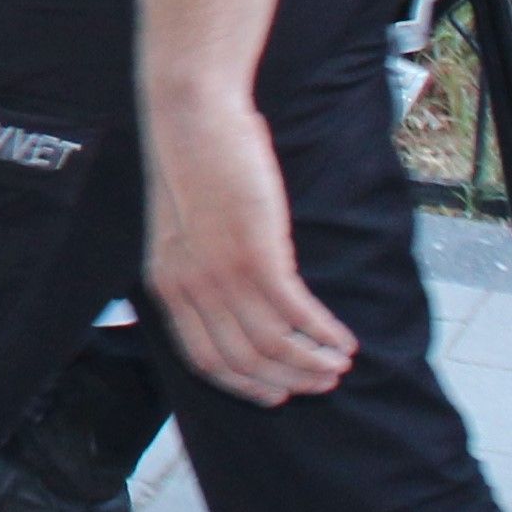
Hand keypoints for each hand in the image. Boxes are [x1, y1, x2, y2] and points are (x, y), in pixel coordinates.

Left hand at [141, 85, 351, 406]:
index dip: (244, 385)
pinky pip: (297, 313)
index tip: (275, 395)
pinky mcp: (257, 254)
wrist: (191, 116)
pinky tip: (344, 339)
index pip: (204, 359)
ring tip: (338, 364)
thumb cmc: (192, 165)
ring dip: (312, 363)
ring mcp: (222, 273)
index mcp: (167, 285)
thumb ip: (197, 267)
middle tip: (321, 383)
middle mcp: (190, 287)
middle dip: (287, 381)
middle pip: (243, 361)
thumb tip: (231, 299)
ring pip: (274, 345)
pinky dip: (324, 333)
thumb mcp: (179, 228)